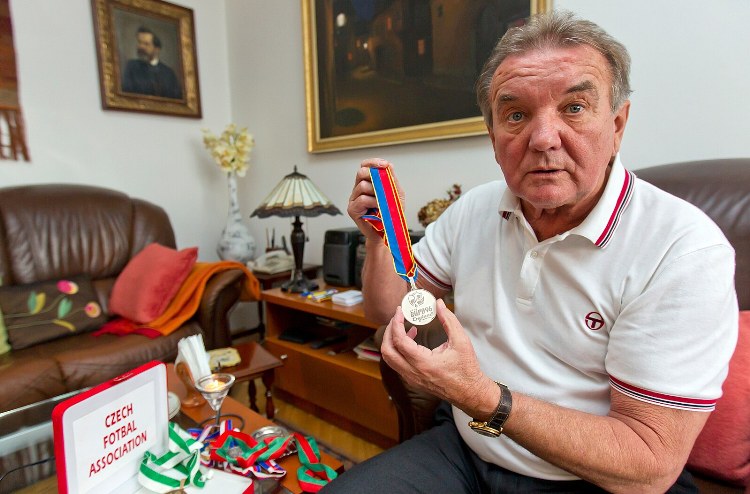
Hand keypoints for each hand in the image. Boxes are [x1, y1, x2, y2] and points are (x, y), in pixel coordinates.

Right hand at [347, 158, 405, 239]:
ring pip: (362, 186)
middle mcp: (358, 190)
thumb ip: (392, 180)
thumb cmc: (390, 215)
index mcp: (367, 183)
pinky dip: (373, 202)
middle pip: (361, 172)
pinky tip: (377, 209)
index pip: (365, 166)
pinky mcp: (352, 210)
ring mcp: (354, 199)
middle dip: (373, 176)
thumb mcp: (396, 195)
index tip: (384, 165)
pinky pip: (362, 199)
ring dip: (376, 193)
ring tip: (383, 203)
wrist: (387, 233)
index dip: (373, 162)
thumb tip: (388, 165)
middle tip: (383, 185)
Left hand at [380, 299, 496, 417]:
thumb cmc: (466, 369)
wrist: (469, 393)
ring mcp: (411, 379)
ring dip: (392, 341)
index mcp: (423, 363)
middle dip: (389, 331)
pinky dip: (398, 350)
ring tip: (405, 328)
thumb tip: (438, 304)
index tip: (400, 311)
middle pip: (387, 351)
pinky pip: (397, 364)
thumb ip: (449, 320)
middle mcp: (413, 373)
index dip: (396, 323)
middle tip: (398, 318)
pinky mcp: (412, 380)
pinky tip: (412, 341)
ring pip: (390, 359)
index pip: (399, 341)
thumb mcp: (461, 341)